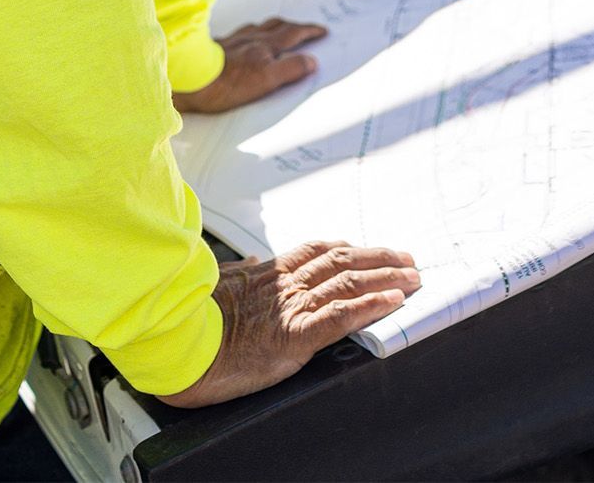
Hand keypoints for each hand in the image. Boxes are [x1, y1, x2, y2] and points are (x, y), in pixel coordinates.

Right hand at [156, 242, 420, 406]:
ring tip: (415, 277)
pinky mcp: (296, 336)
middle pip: (344, 261)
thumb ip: (241, 274)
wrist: (179, 345)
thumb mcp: (220, 287)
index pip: (319, 251)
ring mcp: (293, 307)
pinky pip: (342, 316)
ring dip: (387, 278)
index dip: (351, 249)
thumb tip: (251, 264)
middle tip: (409, 260)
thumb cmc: (193, 320)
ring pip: (350, 282)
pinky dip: (372, 306)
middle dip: (380, 259)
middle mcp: (287, 284)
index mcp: (270, 274)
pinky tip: (395, 301)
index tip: (371, 249)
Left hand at [173, 18, 327, 113]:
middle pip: (276, 26)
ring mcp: (233, 41)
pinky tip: (244, 39)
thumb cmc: (225, 83)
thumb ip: (290, 69)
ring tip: (276, 29)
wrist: (189, 78)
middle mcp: (250, 39)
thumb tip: (312, 61)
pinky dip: (250, 33)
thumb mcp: (266, 80)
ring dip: (271, 27)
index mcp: (265, 46)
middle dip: (293, 26)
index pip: (293, 34)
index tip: (321, 30)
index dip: (309, 31)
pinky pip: (240, 34)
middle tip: (304, 28)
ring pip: (257, 28)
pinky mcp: (216, 47)